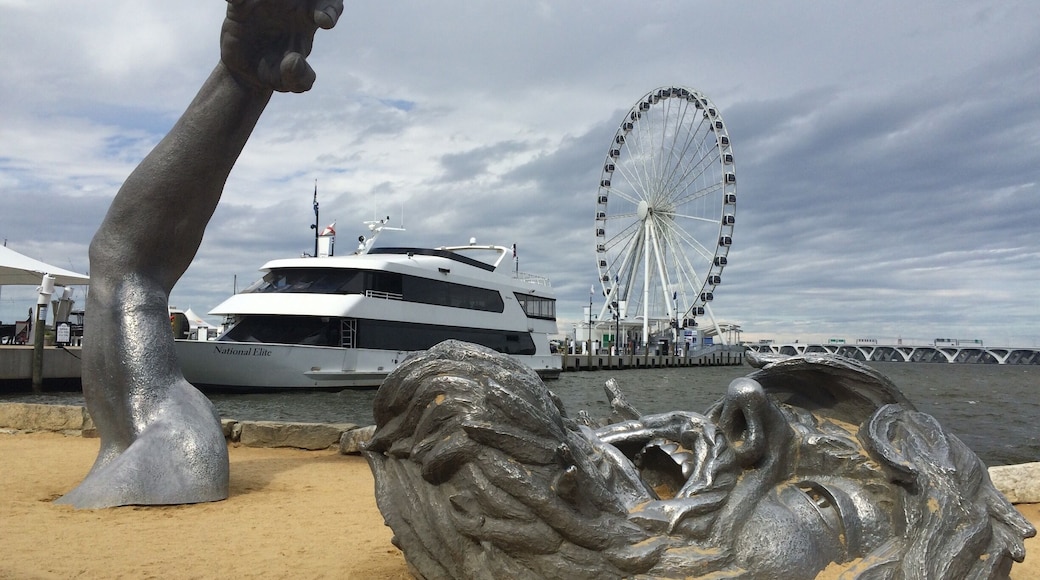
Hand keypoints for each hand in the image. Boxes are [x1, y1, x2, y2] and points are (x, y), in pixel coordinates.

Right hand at [220, 0, 343, 92]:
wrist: (247, 74)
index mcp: (309, 19)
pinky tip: (235, 2)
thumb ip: (300, 77)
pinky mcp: (239, 8)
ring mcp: (264, 3)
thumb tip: (294, 61)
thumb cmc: (276, 72)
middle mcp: (290, 5)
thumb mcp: (291, 82)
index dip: (330, 8)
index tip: (325, 22)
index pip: (329, 5)